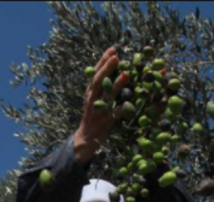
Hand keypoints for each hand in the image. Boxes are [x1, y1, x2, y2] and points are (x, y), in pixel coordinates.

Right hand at [73, 47, 129, 165]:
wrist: (84, 139)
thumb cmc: (93, 116)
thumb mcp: (93, 99)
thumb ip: (102, 87)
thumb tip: (113, 70)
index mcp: (89, 92)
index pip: (94, 73)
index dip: (103, 61)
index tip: (112, 49)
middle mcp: (92, 100)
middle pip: (98, 81)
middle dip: (107, 68)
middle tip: (116, 56)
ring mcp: (97, 111)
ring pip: (106, 96)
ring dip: (116, 85)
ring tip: (126, 74)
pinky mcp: (104, 124)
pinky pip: (113, 115)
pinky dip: (120, 109)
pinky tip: (128, 103)